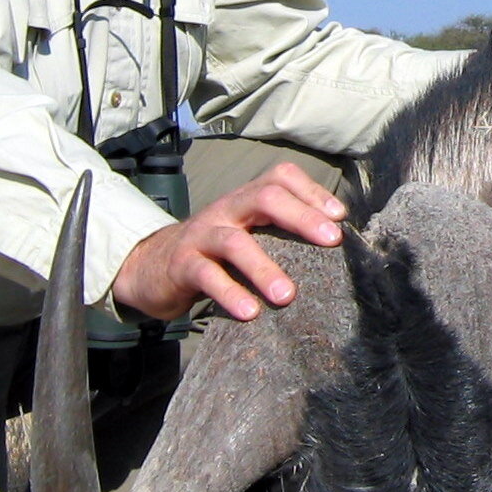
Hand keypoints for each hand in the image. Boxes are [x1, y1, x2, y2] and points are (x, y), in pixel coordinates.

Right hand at [110, 162, 345, 321]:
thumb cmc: (215, 254)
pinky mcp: (182, 265)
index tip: (340, 216)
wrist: (151, 267)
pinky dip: (230, 294)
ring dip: (264, 268)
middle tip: (332, 241)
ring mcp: (202, 235)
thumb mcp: (247, 235)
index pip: (280, 178)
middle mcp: (226, 210)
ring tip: (288, 296)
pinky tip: (250, 313)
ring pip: (235, 242)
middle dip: (301, 216)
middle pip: (264, 197)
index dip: (312, 191)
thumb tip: (335, 246)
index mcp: (247, 200)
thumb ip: (279, 234)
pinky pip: (206, 276)